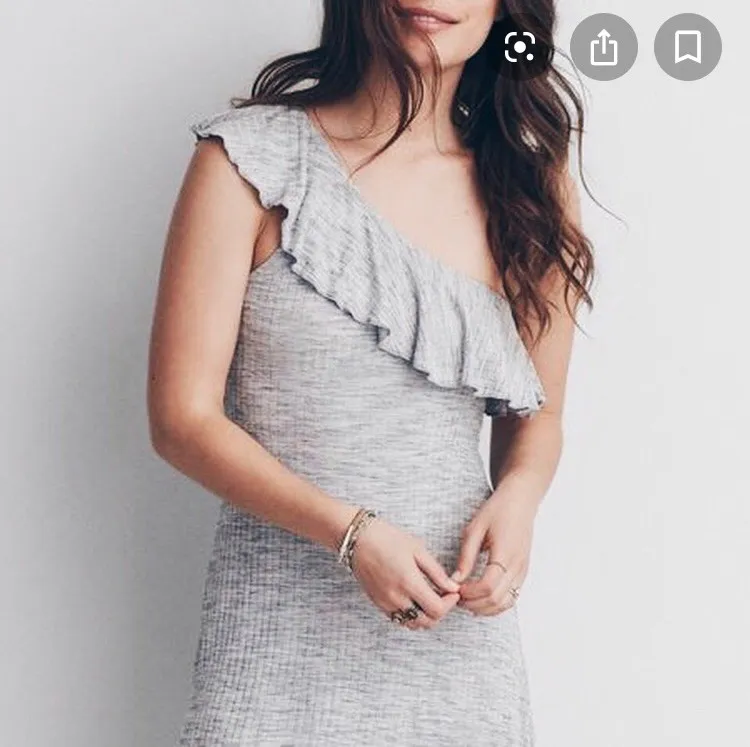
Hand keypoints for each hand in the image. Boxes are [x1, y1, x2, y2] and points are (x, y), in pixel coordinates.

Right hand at [349, 517, 461, 630]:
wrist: (356, 538)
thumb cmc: (386, 538)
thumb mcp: (417, 549)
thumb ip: (436, 572)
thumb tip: (452, 587)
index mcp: (408, 583)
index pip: (437, 610)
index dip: (450, 604)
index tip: (453, 592)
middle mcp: (396, 598)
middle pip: (426, 622)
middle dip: (440, 611)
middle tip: (444, 595)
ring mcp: (385, 603)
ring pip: (412, 624)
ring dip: (425, 616)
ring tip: (429, 597)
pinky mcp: (377, 603)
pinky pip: (399, 619)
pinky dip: (411, 615)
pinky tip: (414, 598)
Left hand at [451, 490, 536, 616]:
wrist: (521, 502)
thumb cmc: (497, 511)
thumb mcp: (475, 528)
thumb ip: (466, 555)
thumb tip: (455, 579)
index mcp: (505, 553)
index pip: (488, 586)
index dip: (470, 593)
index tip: (456, 590)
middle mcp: (518, 566)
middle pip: (497, 599)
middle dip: (474, 604)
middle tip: (457, 598)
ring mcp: (523, 570)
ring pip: (506, 603)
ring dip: (485, 608)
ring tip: (467, 600)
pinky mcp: (524, 572)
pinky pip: (512, 597)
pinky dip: (497, 604)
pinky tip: (481, 599)